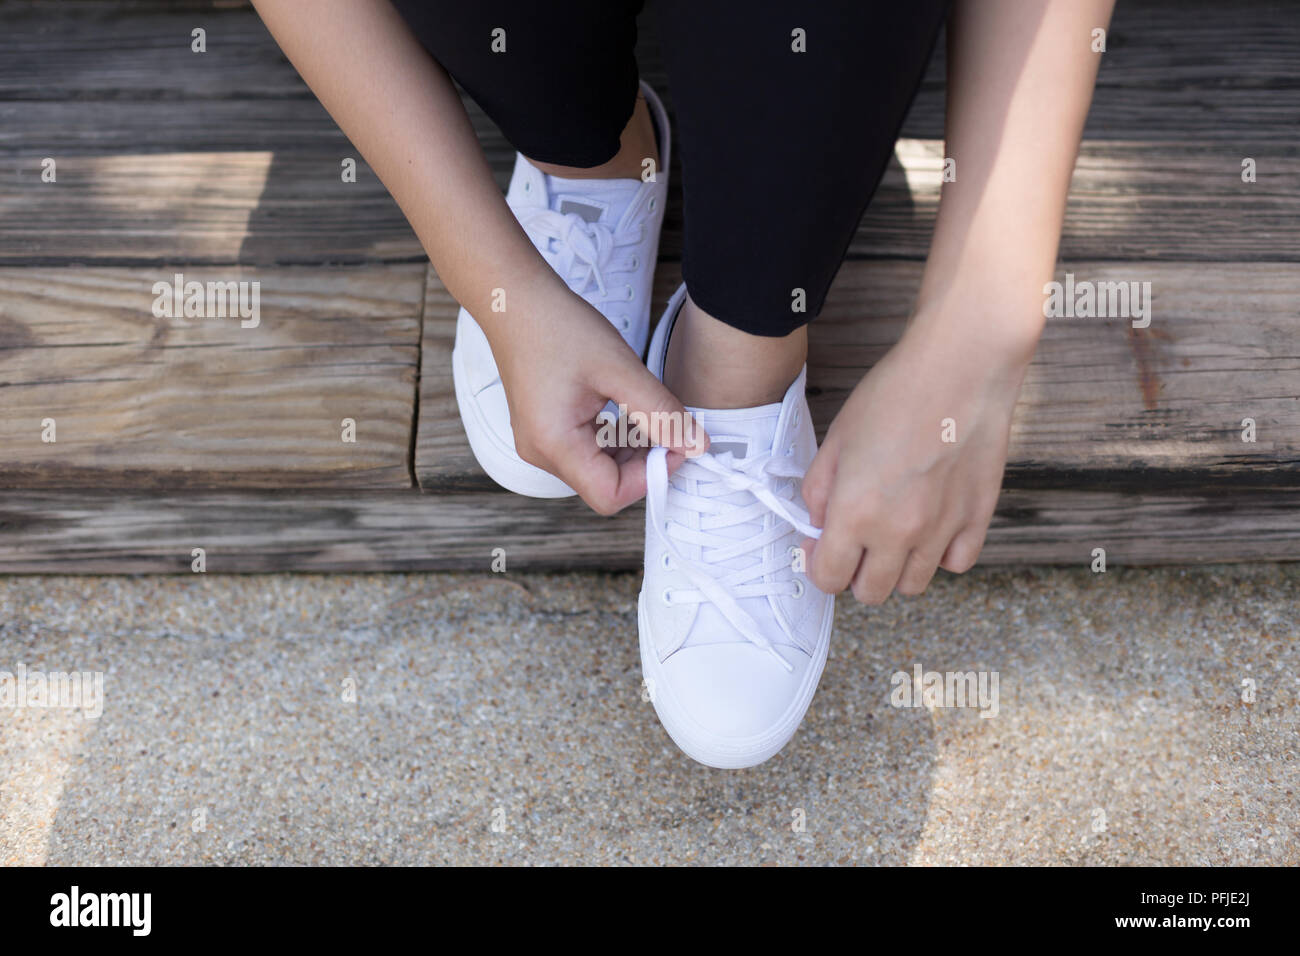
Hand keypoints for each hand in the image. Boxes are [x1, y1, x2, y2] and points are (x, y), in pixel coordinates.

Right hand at [488, 280, 707, 514]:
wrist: (515, 301)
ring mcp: (541, 444)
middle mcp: (542, 453)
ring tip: (645, 408)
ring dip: (631, 448)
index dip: (650, 477)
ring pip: (599, 469)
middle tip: (668, 423)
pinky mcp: (546, 431)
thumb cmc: (557, 326)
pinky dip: (614, 437)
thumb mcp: (620, 369)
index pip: (610, 495)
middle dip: (644, 461)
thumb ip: (661, 412)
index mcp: (554, 444)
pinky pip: (587, 451)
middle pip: (605, 485)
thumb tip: (696, 445)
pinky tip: (625, 407)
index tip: (674, 444)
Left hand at [801, 303, 1037, 602]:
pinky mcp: (977, 518)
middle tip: (856, 541)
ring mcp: (942, 530)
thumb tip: (817, 526)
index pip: (828, 579)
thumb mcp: (836, 438)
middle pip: (870, 592)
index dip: (820, 565)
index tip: (822, 546)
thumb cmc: (893, 394)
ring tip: (895, 532)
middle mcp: (898, 532)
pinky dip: (941, 554)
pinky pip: (956, 564)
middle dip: (855, 573)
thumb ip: (819, 491)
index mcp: (854, 513)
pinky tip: (932, 525)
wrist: (959, 367)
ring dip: (896, 567)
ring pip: (912, 586)